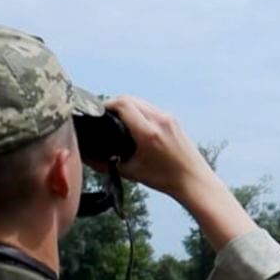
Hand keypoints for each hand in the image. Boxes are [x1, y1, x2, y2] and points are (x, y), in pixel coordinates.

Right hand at [103, 95, 255, 248]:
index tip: (97, 114)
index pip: (122, 104)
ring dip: (127, 106)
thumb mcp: (131, 172)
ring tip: (116, 120)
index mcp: (148, 132)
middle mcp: (159, 120)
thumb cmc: (165, 179)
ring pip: (140, 101)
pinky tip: (133, 123)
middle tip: (103, 117)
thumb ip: (105, 164)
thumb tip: (85, 158)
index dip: (106, 105)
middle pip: (130, 99)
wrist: (194, 180)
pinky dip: (139, 110)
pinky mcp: (173, 120)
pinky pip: (151, 108)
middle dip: (114, 105)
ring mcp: (168, 118)